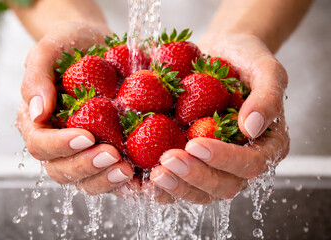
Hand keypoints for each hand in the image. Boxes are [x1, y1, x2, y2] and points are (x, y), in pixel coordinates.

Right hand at [17, 22, 134, 194]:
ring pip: (87, 180)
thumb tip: (36, 113)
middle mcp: (59, 142)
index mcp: (39, 123)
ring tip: (128, 170)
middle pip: (62, 170)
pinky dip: (124, 181)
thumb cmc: (71, 45)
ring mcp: (84, 150)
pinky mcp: (108, 151)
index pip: (41, 144)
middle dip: (86, 167)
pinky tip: (141, 176)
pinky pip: (112, 174)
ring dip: (106, 179)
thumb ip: (37, 77)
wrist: (98, 45)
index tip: (86, 135)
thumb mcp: (50, 50)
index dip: (60, 145)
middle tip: (112, 155)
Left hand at [146, 33, 289, 203]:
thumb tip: (253, 128)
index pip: (250, 164)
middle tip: (168, 161)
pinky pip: (179, 182)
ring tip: (154, 174)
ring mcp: (214, 164)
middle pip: (223, 186)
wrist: (221, 54)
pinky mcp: (192, 160)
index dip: (224, 159)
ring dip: (177, 186)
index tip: (196, 144)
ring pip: (199, 191)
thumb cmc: (246, 60)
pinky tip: (142, 176)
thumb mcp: (265, 70)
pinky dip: (161, 185)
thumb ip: (268, 97)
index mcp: (266, 145)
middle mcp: (241, 162)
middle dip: (195, 176)